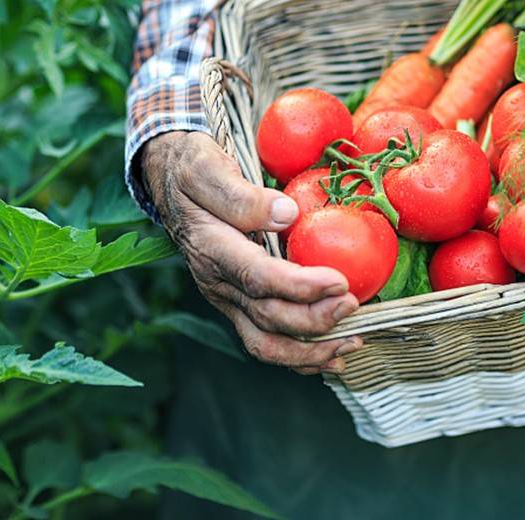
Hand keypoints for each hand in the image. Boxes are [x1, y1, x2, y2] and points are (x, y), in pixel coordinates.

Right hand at [140, 131, 361, 373]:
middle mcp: (217, 282)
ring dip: (310, 352)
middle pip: (267, 317)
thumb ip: (241, 195)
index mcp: (211, 248)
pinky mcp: (237, 304)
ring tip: (352, 342)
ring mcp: (226, 298)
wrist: (169, 180)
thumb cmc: (192, 168)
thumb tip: (287, 213)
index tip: (340, 282)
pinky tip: (331, 356)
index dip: (300, 286)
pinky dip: (299, 357)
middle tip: (354, 306)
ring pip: (265, 342)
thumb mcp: (207, 168)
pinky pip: (266, 341)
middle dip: (314, 320)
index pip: (257, 277)